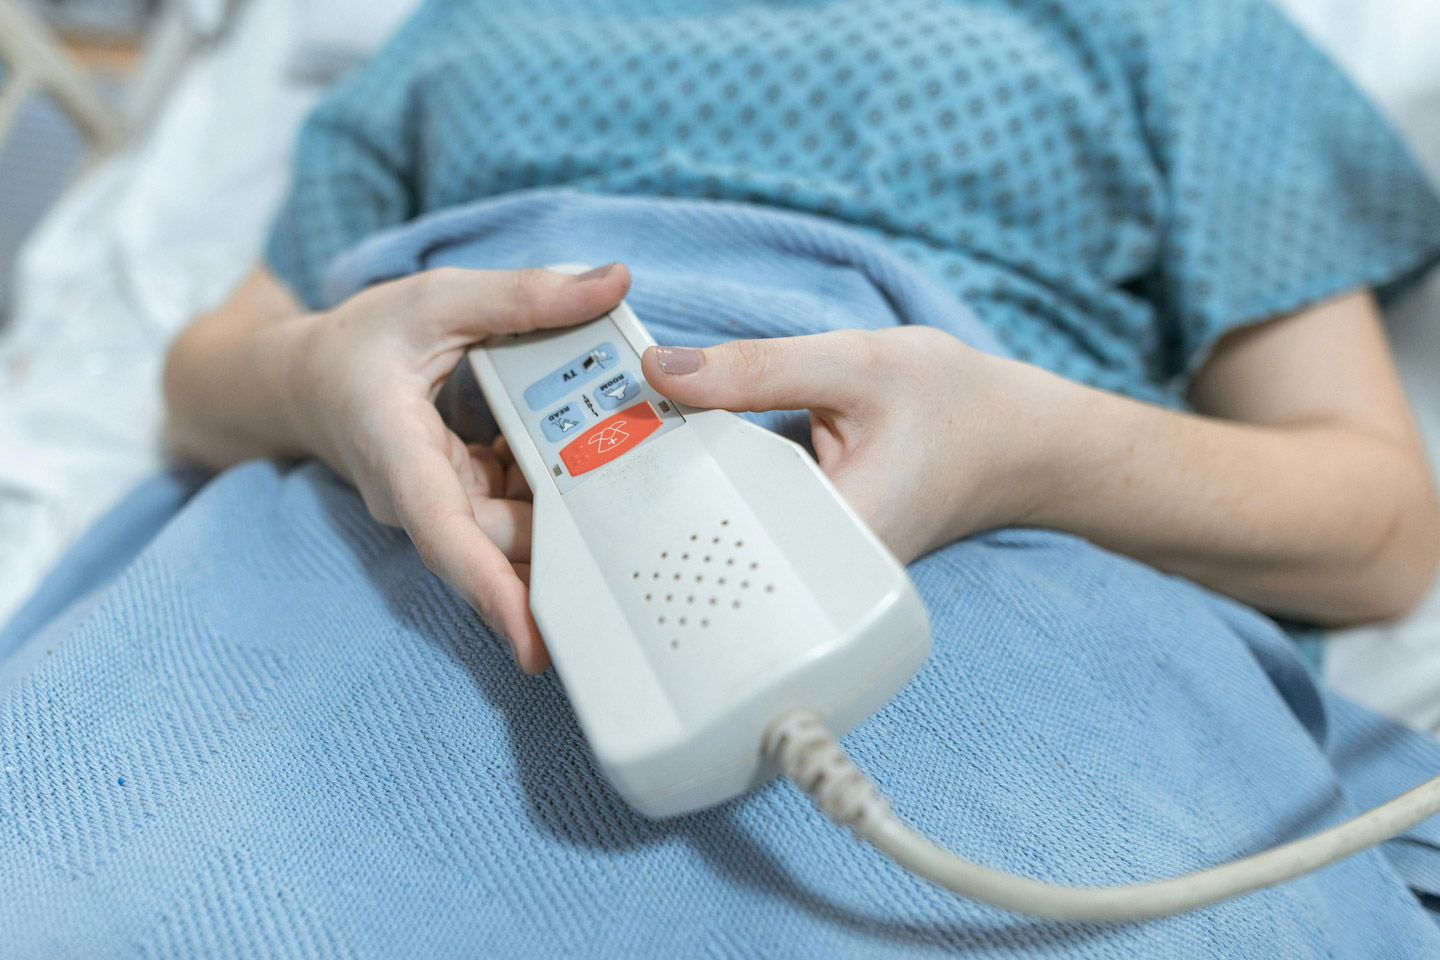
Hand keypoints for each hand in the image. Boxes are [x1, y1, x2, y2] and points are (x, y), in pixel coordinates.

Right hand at [283, 264, 630, 672]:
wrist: (305, 380)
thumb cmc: (359, 342)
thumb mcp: (438, 299)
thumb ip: (523, 294)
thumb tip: (611, 281)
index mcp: (402, 456)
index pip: (449, 538)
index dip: (494, 592)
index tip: (536, 643)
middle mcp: (423, 498)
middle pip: (505, 538)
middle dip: (568, 536)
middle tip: (641, 539)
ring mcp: (446, 504)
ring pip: (519, 527)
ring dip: (569, 503)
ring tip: (631, 479)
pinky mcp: (466, 499)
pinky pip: (520, 505)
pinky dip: (554, 481)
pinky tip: (589, 454)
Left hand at [640, 326, 1048, 562]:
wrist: (1017, 441)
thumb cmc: (953, 405)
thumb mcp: (855, 366)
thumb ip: (756, 369)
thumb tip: (662, 369)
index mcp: (825, 543)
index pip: (708, 518)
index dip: (653, 475)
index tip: (615, 431)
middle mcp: (814, 573)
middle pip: (705, 527)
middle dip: (663, 470)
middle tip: (629, 415)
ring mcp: (811, 564)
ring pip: (722, 519)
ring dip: (689, 467)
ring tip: (658, 422)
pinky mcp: (809, 544)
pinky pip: (745, 509)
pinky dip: (722, 470)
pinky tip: (704, 435)